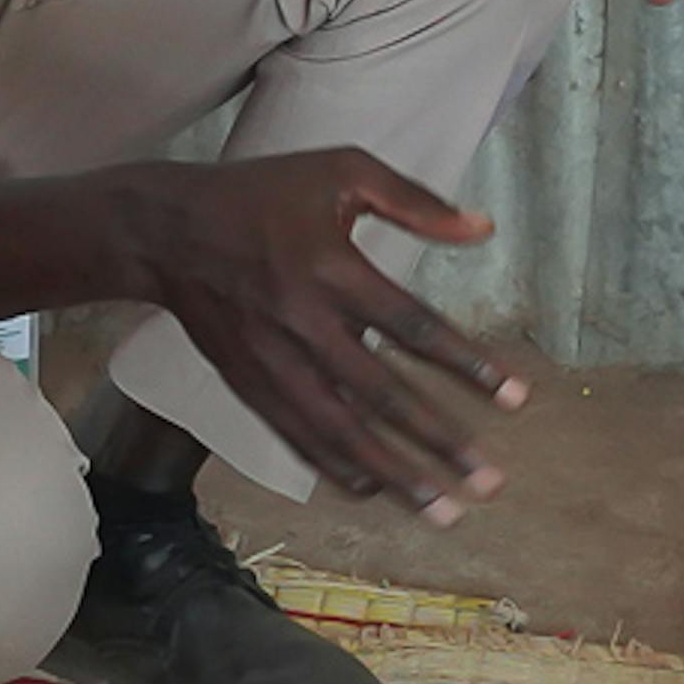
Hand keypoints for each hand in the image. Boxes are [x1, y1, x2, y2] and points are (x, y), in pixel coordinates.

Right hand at [117, 151, 521, 518]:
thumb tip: (483, 228)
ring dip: (395, 476)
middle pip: (383, 396)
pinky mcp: (249, 385)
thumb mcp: (340, 171)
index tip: (517, 400)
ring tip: (444, 512)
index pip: (414, 328)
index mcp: (332, 268)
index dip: (469, 366)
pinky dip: (337, 468)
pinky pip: (298, 438)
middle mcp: (303, 323)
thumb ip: (415, 201)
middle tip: (489, 482)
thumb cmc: (261, 193)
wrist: (166, 230)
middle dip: (441, 443)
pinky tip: (374, 491)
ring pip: (342, 432)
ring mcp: (273, 362)